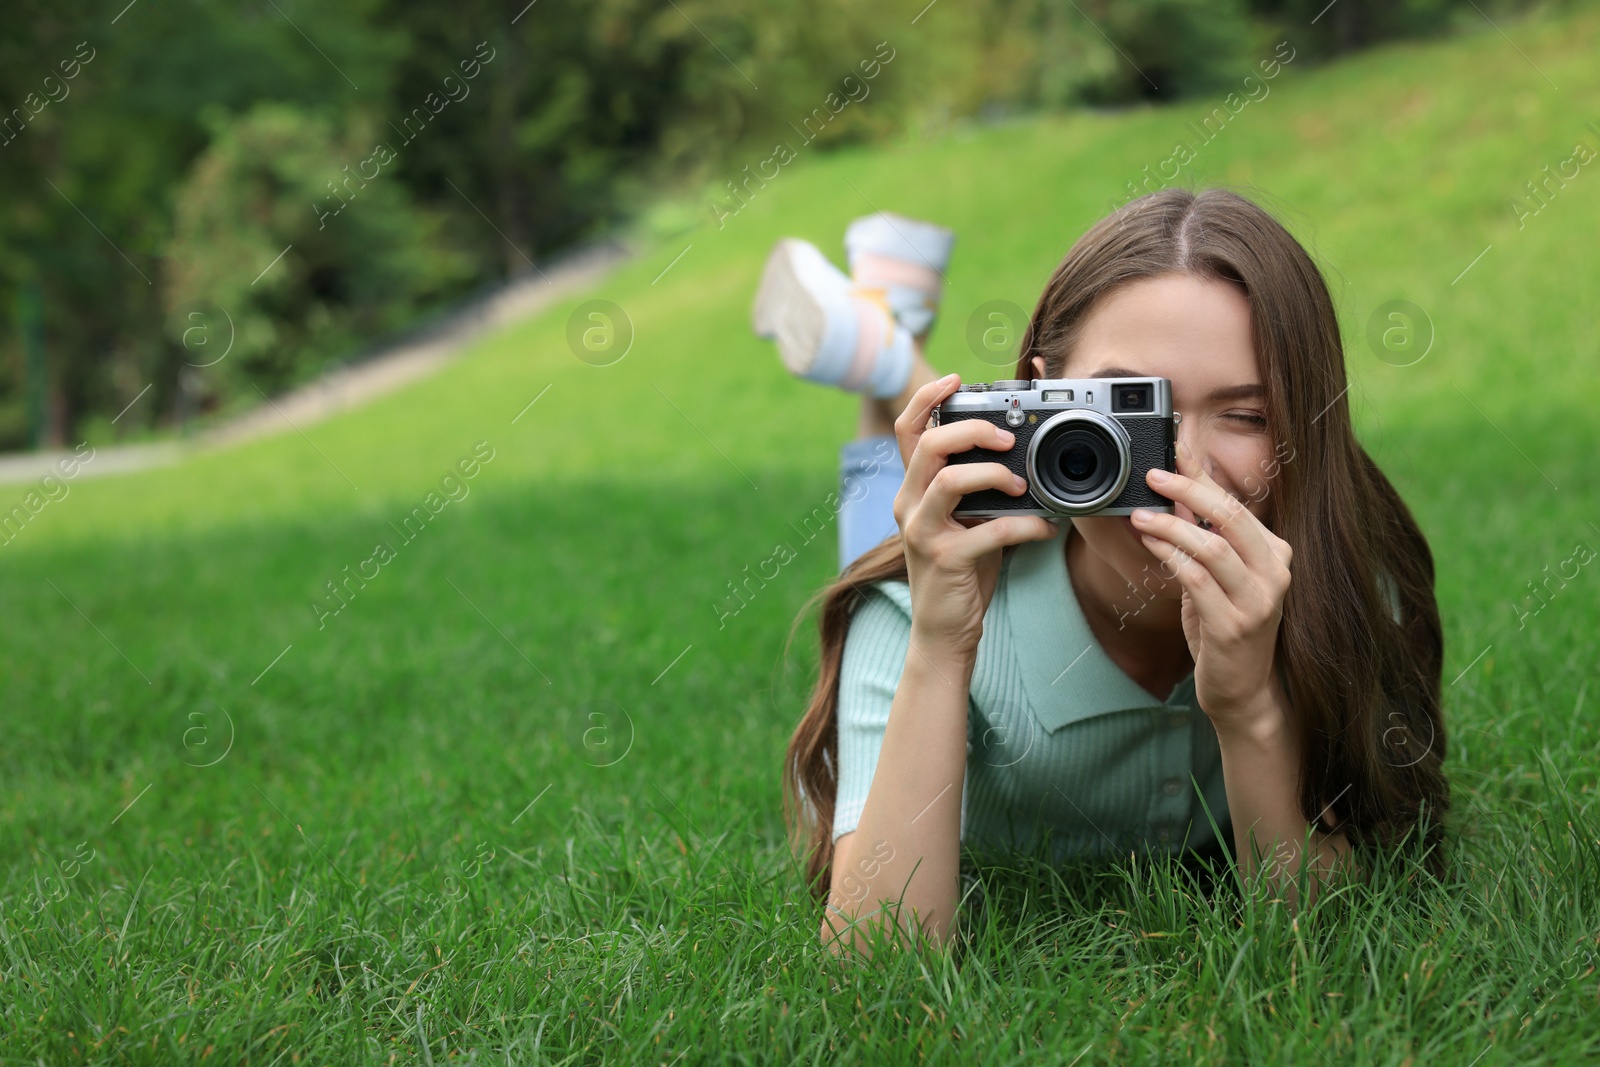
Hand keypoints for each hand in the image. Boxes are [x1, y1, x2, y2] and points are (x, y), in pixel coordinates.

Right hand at [892, 374, 1060, 655]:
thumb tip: (1022, 455)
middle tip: (1009, 436)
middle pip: (930, 445)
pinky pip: (987, 531)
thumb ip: (981, 487)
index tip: (956, 379)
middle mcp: (910, 505)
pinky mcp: (945, 560)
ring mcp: (922, 532)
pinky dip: (1024, 526)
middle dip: (973, 430)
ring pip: (950, 480)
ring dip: (994, 474)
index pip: (907, 430)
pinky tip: (1045, 528)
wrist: (944, 631)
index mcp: (913, 489)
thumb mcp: (967, 519)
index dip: (927, 398)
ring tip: (1024, 484)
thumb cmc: (961, 570)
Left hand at [1129, 440, 1292, 733]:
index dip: (1203, 476)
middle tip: (1152, 475)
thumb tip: (1180, 488)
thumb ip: (1207, 536)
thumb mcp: (1222, 576)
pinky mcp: (1234, 627)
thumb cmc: (1227, 627)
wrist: (1243, 689)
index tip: (1173, 451)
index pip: (1238, 505)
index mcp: (1277, 555)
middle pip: (1231, 517)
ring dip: (1171, 526)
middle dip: (1189, 490)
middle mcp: (1276, 574)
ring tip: (1140, 515)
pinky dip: (1170, 557)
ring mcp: (1259, 602)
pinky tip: (1150, 545)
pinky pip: (1197, 580)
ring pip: (1213, 547)